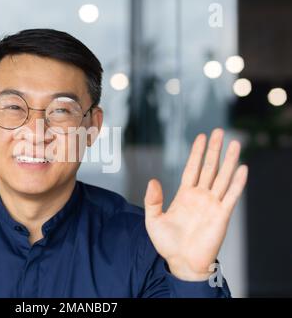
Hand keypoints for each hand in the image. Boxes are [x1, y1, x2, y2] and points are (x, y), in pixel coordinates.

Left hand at [144, 128, 247, 280]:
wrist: (181, 263)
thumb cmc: (167, 243)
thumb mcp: (153, 220)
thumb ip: (152, 200)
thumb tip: (153, 180)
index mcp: (185, 195)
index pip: (192, 168)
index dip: (196, 153)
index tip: (200, 137)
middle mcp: (200, 197)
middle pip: (209, 168)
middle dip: (213, 150)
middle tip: (218, 132)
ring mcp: (212, 205)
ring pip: (222, 178)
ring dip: (229, 161)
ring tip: (235, 143)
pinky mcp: (221, 215)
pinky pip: (231, 196)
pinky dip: (238, 183)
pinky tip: (243, 169)